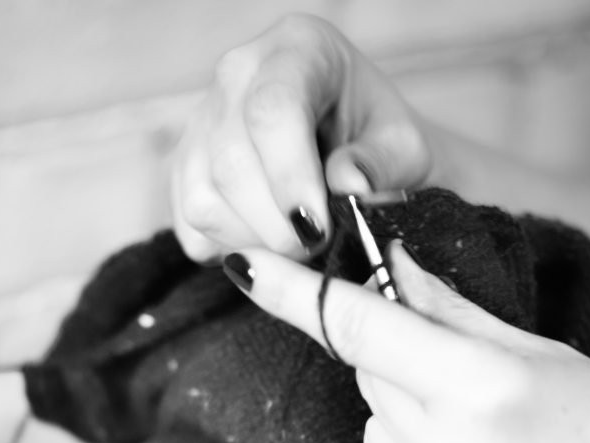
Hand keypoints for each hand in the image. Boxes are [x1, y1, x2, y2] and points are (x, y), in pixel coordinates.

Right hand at [172, 15, 433, 261]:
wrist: (359, 146)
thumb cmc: (382, 141)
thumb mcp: (404, 148)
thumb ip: (381, 164)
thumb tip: (347, 186)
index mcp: (298, 49)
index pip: (272, 109)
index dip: (289, 177)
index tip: (317, 229)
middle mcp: (238, 74)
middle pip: (232, 162)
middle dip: (276, 225)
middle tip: (318, 247)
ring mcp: (202, 120)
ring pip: (203, 200)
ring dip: (254, 242)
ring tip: (299, 245)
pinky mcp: (184, 166)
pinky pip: (190, 224)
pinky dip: (230, 248)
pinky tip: (269, 240)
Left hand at [223, 244, 589, 442]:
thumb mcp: (546, 356)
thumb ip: (451, 312)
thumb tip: (383, 263)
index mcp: (481, 388)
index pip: (360, 328)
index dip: (295, 293)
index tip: (239, 264)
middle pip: (371, 390)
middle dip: (406, 379)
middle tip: (478, 395)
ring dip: (413, 441)